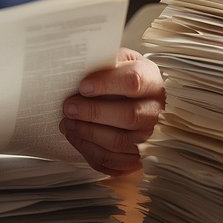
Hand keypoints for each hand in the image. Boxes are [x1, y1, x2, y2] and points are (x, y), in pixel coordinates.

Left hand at [59, 48, 164, 174]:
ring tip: (67, 122)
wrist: (128, 96)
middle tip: (69, 107)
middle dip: (94, 113)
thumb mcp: (114, 60)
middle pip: (129, 116)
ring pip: (121, 143)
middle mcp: (155, 110)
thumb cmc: (117, 77)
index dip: (106, 85)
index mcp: (151, 80)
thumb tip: (76, 67)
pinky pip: (114, 162)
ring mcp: (148, 136)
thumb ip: (102, 62)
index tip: (82, 86)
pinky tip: (75, 136)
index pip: (134, 81)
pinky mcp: (137, 157)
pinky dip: (90, 151)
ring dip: (88, 134)